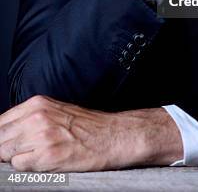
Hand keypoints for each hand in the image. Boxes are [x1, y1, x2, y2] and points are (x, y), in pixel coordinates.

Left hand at [0, 95, 182, 171]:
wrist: (112, 136)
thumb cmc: (86, 126)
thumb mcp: (54, 111)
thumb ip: (29, 118)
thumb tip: (5, 133)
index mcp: (37, 104)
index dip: (0, 137)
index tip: (5, 145)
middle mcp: (36, 116)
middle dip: (4, 149)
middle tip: (24, 153)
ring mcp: (41, 135)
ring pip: (5, 153)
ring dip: (16, 158)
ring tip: (37, 156)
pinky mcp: (47, 155)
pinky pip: (19, 167)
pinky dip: (27, 168)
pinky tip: (45, 163)